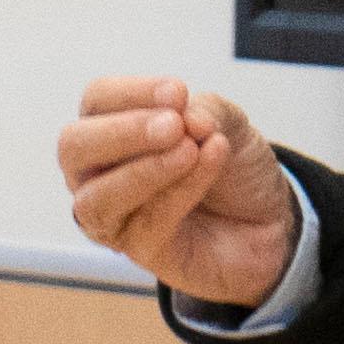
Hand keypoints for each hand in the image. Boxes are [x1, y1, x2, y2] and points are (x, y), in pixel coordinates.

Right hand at [60, 75, 303, 310]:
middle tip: (173, 125)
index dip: (131, 93)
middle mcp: (99, 174)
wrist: (269, 224)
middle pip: (74, 148)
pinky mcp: (141, 250)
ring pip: (97, 198)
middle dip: (123, 132)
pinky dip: (179, 190)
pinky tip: (208, 165)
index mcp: (113, 131)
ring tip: (189, 150)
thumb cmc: (234, 172)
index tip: (178, 93)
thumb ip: (206, 112)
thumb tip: (185, 118)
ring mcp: (115, 217)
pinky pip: (146, 222)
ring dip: (144, 169)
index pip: (97, 101)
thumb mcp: (230, 124)